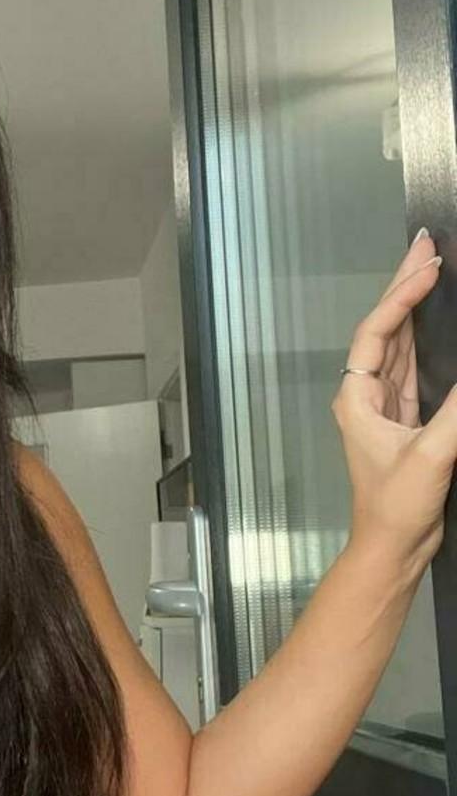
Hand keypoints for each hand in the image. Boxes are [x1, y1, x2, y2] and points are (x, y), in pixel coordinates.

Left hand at [331, 228, 452, 569]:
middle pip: (384, 330)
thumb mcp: (432, 454)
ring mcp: (386, 409)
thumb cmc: (395, 509)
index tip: (428, 267)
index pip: (376, 332)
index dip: (400, 296)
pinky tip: (437, 323)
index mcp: (357, 399)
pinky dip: (427, 341)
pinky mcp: (407, 422)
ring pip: (399, 346)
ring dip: (415, 309)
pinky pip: (414, 369)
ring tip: (433, 271)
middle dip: (405, 288)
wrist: (394, 548)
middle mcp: (366, 398)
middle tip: (427, 247)